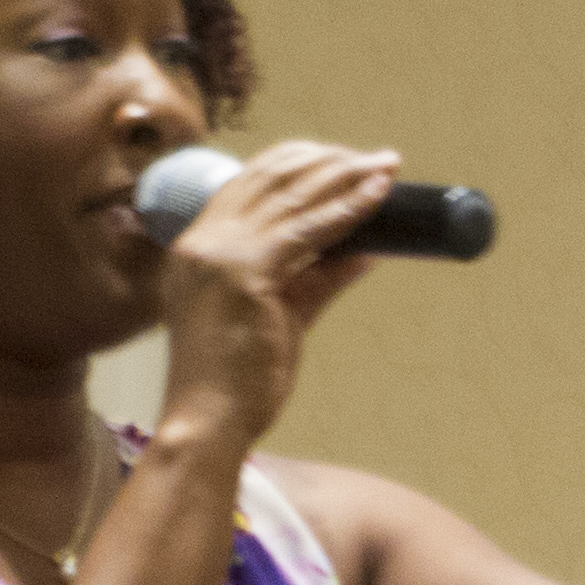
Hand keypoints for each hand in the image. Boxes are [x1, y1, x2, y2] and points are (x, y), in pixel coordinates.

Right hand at [152, 139, 398, 456]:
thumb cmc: (238, 382)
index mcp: (197, 246)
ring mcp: (218, 254)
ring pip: (293, 195)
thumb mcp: (281, 315)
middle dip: (331, 160)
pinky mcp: (243, 274)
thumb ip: (318, 278)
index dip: (301, 162)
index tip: (346, 161)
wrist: (208, 424)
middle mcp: (202, 241)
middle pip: (272, 176)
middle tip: (378, 160)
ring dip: (347, 176)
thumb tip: (366, 249)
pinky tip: (378, 197)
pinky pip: (307, 229)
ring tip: (387, 168)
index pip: (250, 181)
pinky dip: (347, 209)